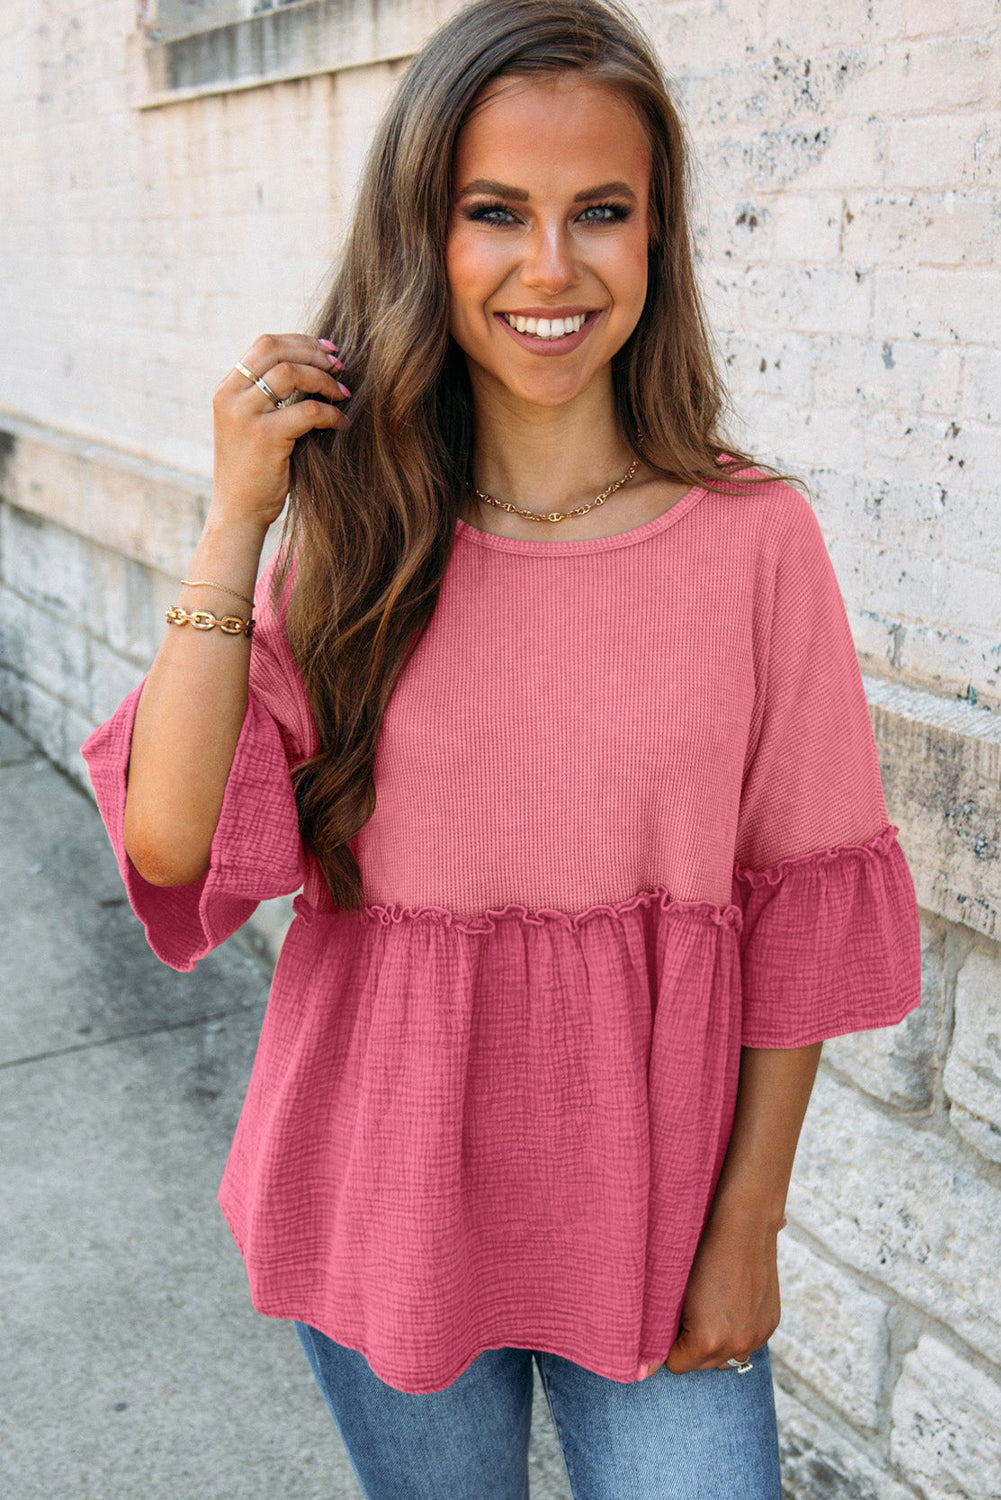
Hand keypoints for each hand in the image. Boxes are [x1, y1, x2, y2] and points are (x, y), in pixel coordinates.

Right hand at [210, 333, 351, 533]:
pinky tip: (341, 423)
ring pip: (292, 374)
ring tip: (343, 394)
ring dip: (324, 380)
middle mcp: (231, 396)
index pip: (264, 345)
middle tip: (340, 366)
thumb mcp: (249, 425)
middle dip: (314, 354)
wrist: (237, 511)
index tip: (327, 350)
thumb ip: (266, 397)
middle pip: (276, 350)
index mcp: (226, 389)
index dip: (300, 342)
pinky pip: (307, 411)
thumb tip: (309, 369)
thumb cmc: (252, 470)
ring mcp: (245, 415)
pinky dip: (330, 414)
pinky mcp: (265, 436)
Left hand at [641, 1203, 782, 1379]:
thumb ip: (659, 1334)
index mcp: (707, 1340)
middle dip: (692, 1345)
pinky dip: (737, 1331)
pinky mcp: (771, 1324)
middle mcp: (736, 1345)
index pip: (677, 1365)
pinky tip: (731, 1304)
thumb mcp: (675, 1292)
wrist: (744, 1224)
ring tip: (710, 1308)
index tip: (669, 1321)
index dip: (669, 1344)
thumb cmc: (701, 1253)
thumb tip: (640, 1374)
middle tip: (688, 1311)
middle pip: (702, 1365)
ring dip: (716, 1342)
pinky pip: (748, 1343)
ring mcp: (757, 1336)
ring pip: (727, 1358)